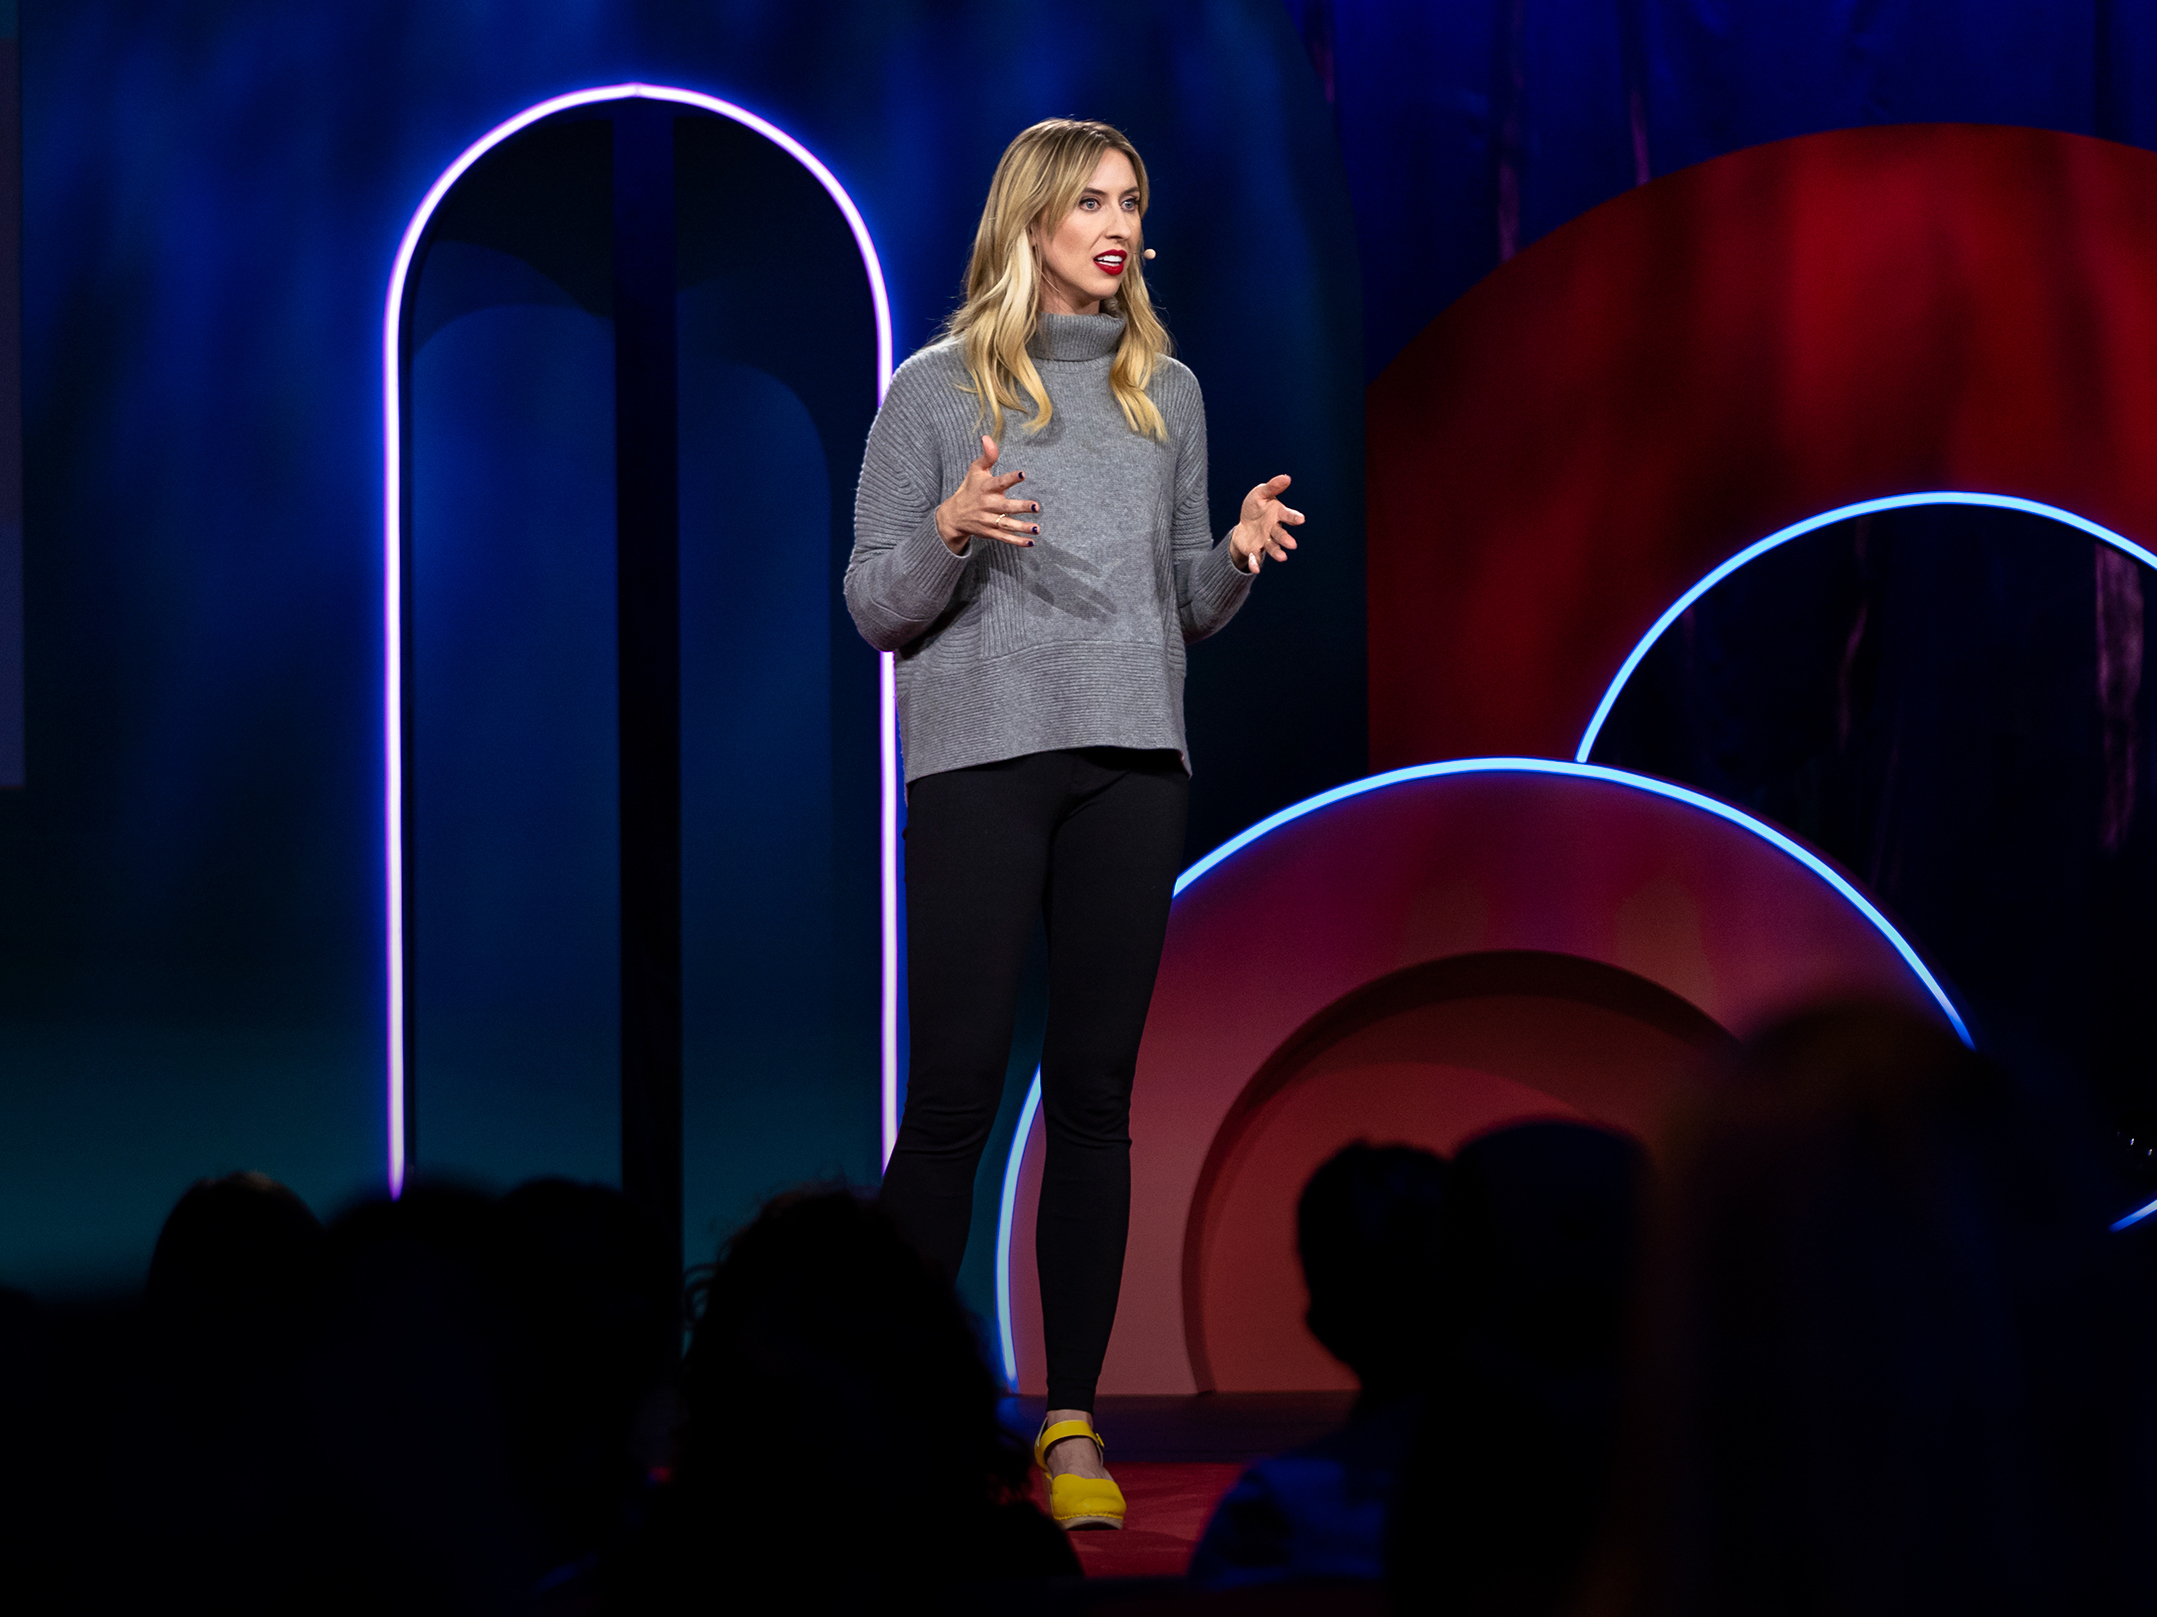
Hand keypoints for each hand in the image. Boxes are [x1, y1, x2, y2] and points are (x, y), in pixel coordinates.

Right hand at [935, 436, 1039, 554]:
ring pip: (1007, 525)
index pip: (999, 482)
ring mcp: (989, 520)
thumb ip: (987, 456)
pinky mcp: (990, 532)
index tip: (1023, 474)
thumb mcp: (976, 470)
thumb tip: (987, 437)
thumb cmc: (970, 488)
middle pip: (1006, 507)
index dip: (1011, 478)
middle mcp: (988, 505)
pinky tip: (1031, 542)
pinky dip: (1017, 542)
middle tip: (1036, 506)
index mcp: (986, 488)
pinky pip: (1005, 538)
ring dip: (1022, 527)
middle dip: (1020, 507)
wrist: (954, 515)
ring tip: (1036, 529)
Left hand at [1229, 474, 1303, 573]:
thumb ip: (1272, 487)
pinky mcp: (1255, 550)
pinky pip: (1256, 557)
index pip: (1287, 515)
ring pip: (1272, 547)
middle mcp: (1273, 529)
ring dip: (1277, 552)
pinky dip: (1256, 563)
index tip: (1301, 519)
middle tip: (1292, 544)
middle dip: (1285, 539)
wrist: (1244, 524)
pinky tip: (1256, 569)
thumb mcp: (1260, 494)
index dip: (1293, 517)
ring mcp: (1265, 541)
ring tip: (1282, 558)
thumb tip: (1287, 477)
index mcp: (1277, 515)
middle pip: (1280, 535)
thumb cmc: (1256, 507)